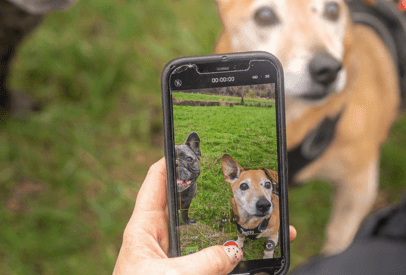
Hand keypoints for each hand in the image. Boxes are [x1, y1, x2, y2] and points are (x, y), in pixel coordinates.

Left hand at [114, 158, 296, 274]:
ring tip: (260, 216)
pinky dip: (238, 257)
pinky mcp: (192, 272)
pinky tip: (259, 253)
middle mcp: (162, 239)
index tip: (195, 143)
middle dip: (215, 192)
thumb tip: (234, 251)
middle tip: (239, 178)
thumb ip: (203, 263)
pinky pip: (217, 259)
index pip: (157, 180)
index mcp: (145, 228)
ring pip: (209, 233)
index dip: (173, 159)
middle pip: (191, 204)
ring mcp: (178, 257)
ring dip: (233, 226)